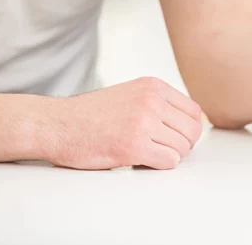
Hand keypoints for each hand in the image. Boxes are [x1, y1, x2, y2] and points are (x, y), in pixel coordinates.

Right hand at [45, 77, 203, 169]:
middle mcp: (152, 100)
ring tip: (148, 154)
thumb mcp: (131, 94)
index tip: (175, 137)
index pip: (194, 111)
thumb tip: (188, 123)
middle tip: (163, 150)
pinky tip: (141, 160)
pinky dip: (159, 165)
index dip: (188, 129)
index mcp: (153, 86)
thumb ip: (158, 103)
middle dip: (183, 145)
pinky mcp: (134, 145)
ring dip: (169, 156)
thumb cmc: (91, 115)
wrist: (56, 124)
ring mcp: (143, 122)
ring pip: (182, 147)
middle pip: (193, 130)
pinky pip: (169, 161)